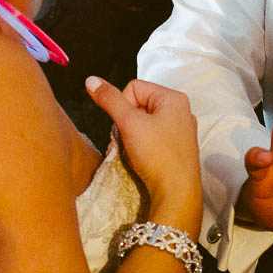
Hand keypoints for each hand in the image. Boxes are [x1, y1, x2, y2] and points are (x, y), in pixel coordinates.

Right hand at [87, 76, 200, 230]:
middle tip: (129, 140)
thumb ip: (110, 100)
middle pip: (139, 104)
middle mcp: (181, 110)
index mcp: (174, 98)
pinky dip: (142, 144)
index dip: (122, 106)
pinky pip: (152, 136)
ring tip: (135, 150)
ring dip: (132, 134)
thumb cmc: (156, 155)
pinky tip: (143, 157)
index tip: (126, 126)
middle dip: (126, 122)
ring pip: (143, 121)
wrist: (176, 192)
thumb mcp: (129, 124)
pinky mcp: (178, 146)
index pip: (134, 87)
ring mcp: (181, 129)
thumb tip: (91, 80)